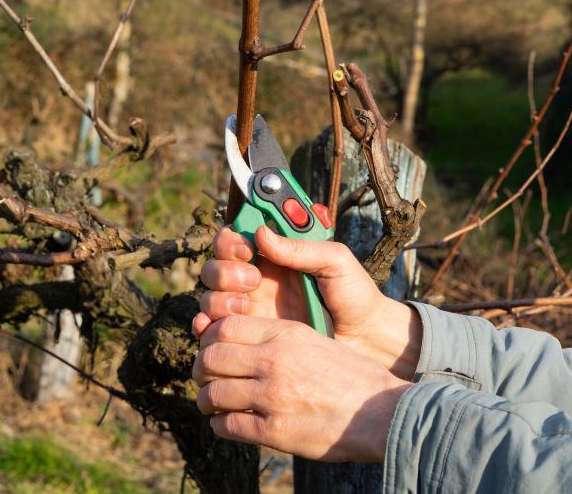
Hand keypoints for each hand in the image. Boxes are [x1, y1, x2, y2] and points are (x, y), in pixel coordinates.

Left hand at [192, 315, 410, 461]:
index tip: (213, 350)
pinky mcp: (274, 430)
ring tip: (215, 405)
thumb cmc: (351, 377)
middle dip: (202, 370)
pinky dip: (221, 426)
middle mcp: (275, 360)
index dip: (209, 339)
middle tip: (207, 379)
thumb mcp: (315, 341)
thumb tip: (239, 346)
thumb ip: (277, 340)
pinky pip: (227, 426)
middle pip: (210, 357)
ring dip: (208, 401)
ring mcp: (273, 396)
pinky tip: (230, 423)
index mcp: (286, 333)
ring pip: (213, 393)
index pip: (224, 326)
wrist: (380, 412)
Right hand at [195, 226, 420, 379]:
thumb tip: (261, 232)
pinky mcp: (249, 339)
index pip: (237, 239)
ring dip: (218, 298)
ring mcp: (251, 311)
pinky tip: (213, 328)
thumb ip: (301, 248)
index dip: (232, 239)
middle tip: (252, 280)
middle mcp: (257, 281)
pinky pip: (214, 332)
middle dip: (224, 270)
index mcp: (276, 256)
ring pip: (210, 296)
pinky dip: (205, 327)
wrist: (366, 339)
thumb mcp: (336, 262)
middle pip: (216, 267)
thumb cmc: (356, 296)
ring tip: (245, 306)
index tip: (246, 248)